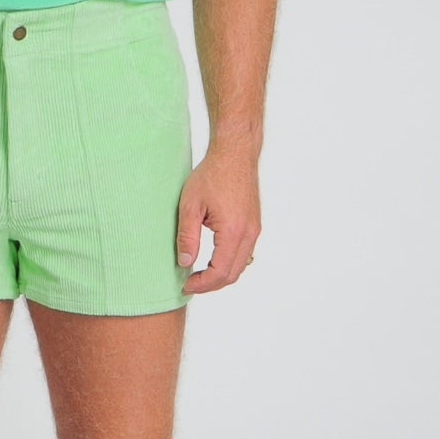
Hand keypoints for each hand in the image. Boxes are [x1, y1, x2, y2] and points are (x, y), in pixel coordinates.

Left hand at [176, 149, 260, 295]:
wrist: (235, 154)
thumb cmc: (212, 174)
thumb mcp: (190, 206)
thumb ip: (187, 237)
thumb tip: (185, 264)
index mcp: (233, 231)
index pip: (220, 271)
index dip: (202, 284)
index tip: (186, 284)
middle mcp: (249, 233)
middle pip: (233, 274)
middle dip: (211, 284)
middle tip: (190, 284)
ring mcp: (254, 229)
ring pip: (241, 266)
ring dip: (221, 275)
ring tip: (199, 275)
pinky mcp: (254, 225)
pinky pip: (245, 254)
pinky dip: (230, 263)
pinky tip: (213, 261)